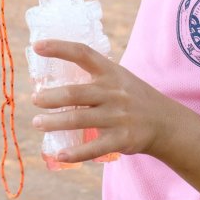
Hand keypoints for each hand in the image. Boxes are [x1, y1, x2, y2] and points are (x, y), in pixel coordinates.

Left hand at [30, 39, 177, 163]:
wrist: (165, 123)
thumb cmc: (133, 98)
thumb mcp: (119, 79)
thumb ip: (94, 78)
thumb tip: (53, 80)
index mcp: (111, 72)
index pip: (83, 54)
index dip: (59, 48)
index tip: (37, 45)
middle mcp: (114, 92)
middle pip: (75, 93)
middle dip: (50, 97)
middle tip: (34, 99)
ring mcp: (118, 116)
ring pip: (79, 119)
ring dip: (54, 122)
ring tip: (38, 122)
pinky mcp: (121, 139)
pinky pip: (94, 147)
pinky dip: (75, 153)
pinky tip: (59, 154)